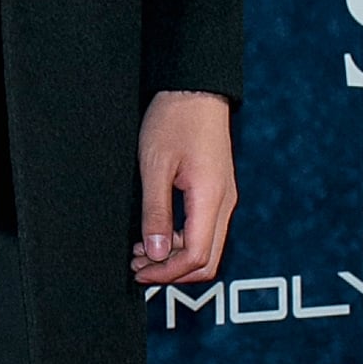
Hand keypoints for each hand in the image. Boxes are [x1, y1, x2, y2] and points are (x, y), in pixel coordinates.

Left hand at [131, 93, 235, 287]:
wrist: (195, 90)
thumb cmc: (174, 121)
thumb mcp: (155, 167)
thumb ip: (155, 212)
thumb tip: (155, 252)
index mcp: (210, 198)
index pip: (197, 257)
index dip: (167, 272)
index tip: (139, 271)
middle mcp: (224, 204)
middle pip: (207, 260)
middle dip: (172, 272)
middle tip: (138, 267)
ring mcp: (224, 199)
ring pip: (207, 248)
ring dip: (175, 258)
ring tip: (141, 251)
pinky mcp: (218, 192)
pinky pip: (205, 230)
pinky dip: (182, 242)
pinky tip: (156, 234)